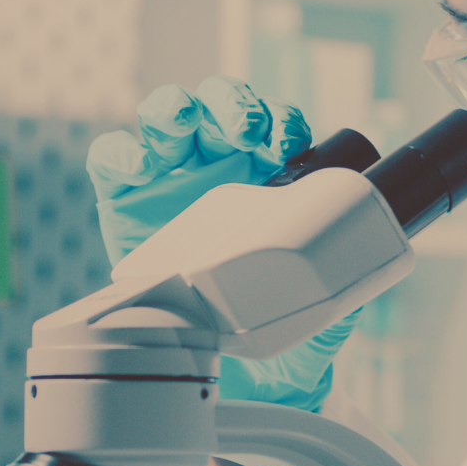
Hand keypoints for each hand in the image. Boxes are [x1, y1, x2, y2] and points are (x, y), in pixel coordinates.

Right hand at [88, 79, 353, 411]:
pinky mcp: (123, 198)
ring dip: (176, 110)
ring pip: (166, 116)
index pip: (274, 125)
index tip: (289, 144)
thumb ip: (336, 293)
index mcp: (265, 173)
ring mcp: (168, 176)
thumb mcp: (313, 312)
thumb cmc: (264, 322)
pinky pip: (113, 158)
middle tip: (245, 132)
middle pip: (221, 105)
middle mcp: (216, 163)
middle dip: (234, 106)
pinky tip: (138, 168)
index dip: (281, 121)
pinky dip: (121, 154)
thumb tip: (353, 279)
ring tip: (184, 124)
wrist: (211, 360)